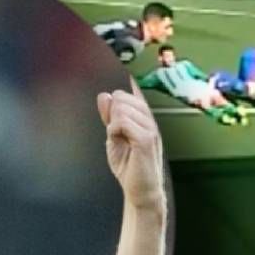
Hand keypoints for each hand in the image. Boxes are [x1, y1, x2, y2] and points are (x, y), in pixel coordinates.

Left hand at [97, 80, 164, 211]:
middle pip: (122, 96)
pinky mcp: (146, 139)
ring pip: (121, 108)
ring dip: (113, 125)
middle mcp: (149, 119)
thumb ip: (110, 118)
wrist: (141, 192)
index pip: (133, 90)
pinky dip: (115, 131)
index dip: (126, 74)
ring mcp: (150, 128)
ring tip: (119, 141)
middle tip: (115, 133)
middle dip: (112, 113)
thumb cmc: (131, 168)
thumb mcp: (115, 139)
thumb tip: (105, 96)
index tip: (121, 62)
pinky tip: (120, 142)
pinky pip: (122, 122)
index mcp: (142, 117)